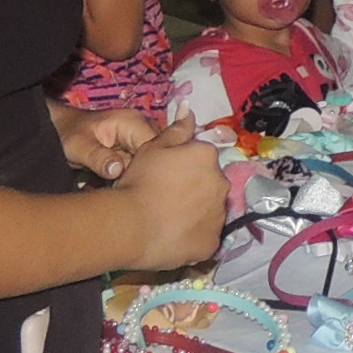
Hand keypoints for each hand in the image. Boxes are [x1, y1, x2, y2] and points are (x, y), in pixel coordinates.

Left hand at [51, 103, 166, 183]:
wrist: (59, 129)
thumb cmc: (68, 132)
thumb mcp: (79, 146)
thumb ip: (98, 157)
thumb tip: (117, 171)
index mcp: (133, 122)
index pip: (155, 147)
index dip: (147, 169)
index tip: (129, 186)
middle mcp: (142, 128)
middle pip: (156, 157)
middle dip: (142, 175)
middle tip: (121, 189)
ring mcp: (140, 140)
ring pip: (150, 164)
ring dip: (136, 178)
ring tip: (118, 188)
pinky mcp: (135, 151)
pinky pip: (141, 167)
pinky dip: (131, 178)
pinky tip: (118, 186)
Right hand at [114, 121, 230, 268]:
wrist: (131, 224)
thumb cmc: (140, 181)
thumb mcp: (153, 147)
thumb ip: (176, 130)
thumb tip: (189, 109)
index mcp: (208, 157)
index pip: (203, 159)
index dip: (185, 168)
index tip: (167, 177)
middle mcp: (221, 184)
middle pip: (211, 184)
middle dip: (195, 189)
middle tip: (166, 199)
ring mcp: (218, 216)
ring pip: (210, 211)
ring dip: (196, 213)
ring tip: (168, 220)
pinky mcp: (212, 243)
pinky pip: (205, 237)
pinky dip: (193, 237)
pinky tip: (173, 237)